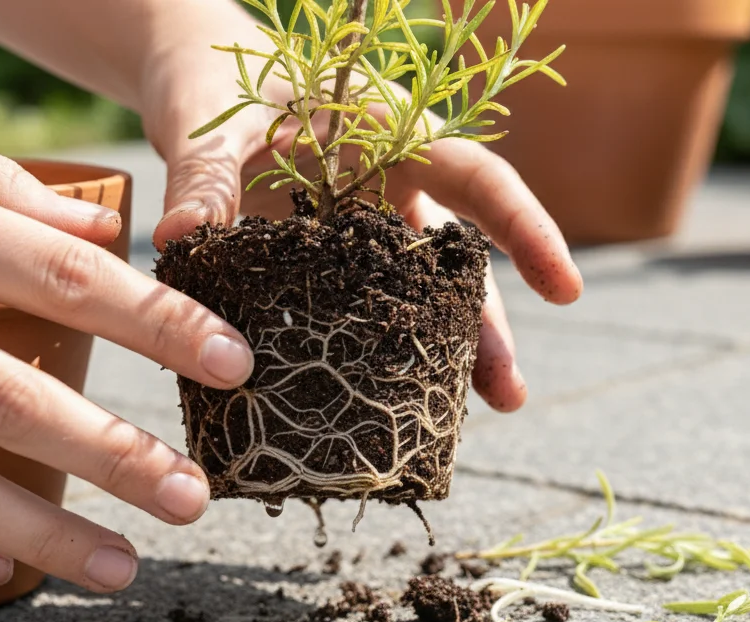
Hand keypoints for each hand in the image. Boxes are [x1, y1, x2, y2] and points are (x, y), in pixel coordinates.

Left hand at [144, 4, 582, 412]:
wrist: (188, 73)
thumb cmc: (215, 77)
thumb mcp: (212, 118)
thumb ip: (205, 173)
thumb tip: (184, 236)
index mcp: (389, 134)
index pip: (475, 179)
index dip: (525, 230)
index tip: (565, 290)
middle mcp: (386, 184)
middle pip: (454, 261)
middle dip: (487, 328)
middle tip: (510, 395)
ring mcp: (356, 226)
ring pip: (413, 294)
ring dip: (437, 352)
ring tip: (458, 420)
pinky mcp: (319, 258)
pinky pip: (354, 307)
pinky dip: (369, 350)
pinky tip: (375, 399)